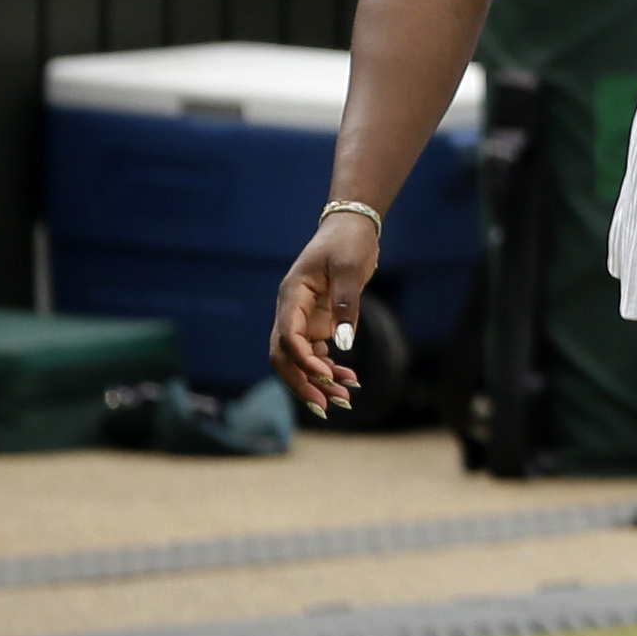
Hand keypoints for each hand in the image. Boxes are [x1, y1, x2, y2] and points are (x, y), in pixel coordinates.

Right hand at [271, 209, 378, 415]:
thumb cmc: (348, 243)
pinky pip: (317, 352)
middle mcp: (291, 311)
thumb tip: (342, 343)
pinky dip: (330, 368)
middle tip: (327, 406)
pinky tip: (350, 380)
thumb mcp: (350, 268)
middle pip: (285, 356)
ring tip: (345, 399)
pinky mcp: (317, 322)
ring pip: (300, 359)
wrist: (351, 228)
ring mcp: (303, 319)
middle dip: (303, 382)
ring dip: (318, 380)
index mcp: (292, 297)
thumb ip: (346, 304)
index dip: (303, 360)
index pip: (287, 336)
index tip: (326, 376)